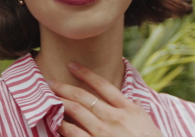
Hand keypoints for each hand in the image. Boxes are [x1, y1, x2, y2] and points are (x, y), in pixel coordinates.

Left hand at [48, 62, 162, 136]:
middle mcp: (115, 117)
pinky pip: (74, 133)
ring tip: (48, 97)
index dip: (85, 73)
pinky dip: (62, 126)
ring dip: (59, 102)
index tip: (71, 65)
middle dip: (64, 87)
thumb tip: (123, 99)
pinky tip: (54, 121)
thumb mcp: (146, 122)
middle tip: (49, 81)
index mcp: (129, 108)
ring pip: (76, 112)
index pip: (103, 85)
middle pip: (84, 97)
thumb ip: (133, 109)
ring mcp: (104, 132)